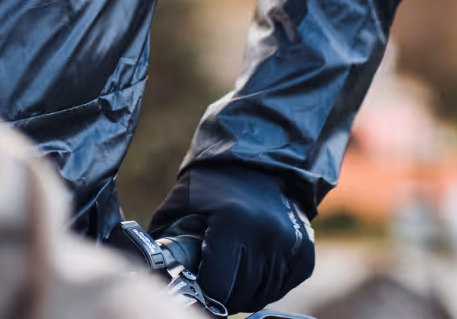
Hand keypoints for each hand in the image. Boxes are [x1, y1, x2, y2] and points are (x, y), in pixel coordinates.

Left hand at [149, 162, 314, 313]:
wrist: (262, 158)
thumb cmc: (215, 178)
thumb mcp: (183, 199)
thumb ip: (166, 234)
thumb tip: (152, 267)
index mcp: (234, 223)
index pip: (216, 287)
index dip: (201, 289)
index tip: (193, 283)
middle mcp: (267, 239)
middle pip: (238, 296)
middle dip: (220, 291)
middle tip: (209, 275)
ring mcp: (290, 250)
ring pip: (259, 296)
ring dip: (241, 289)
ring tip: (229, 264)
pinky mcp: (304, 258)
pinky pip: (278, 289)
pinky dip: (261, 284)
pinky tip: (249, 262)